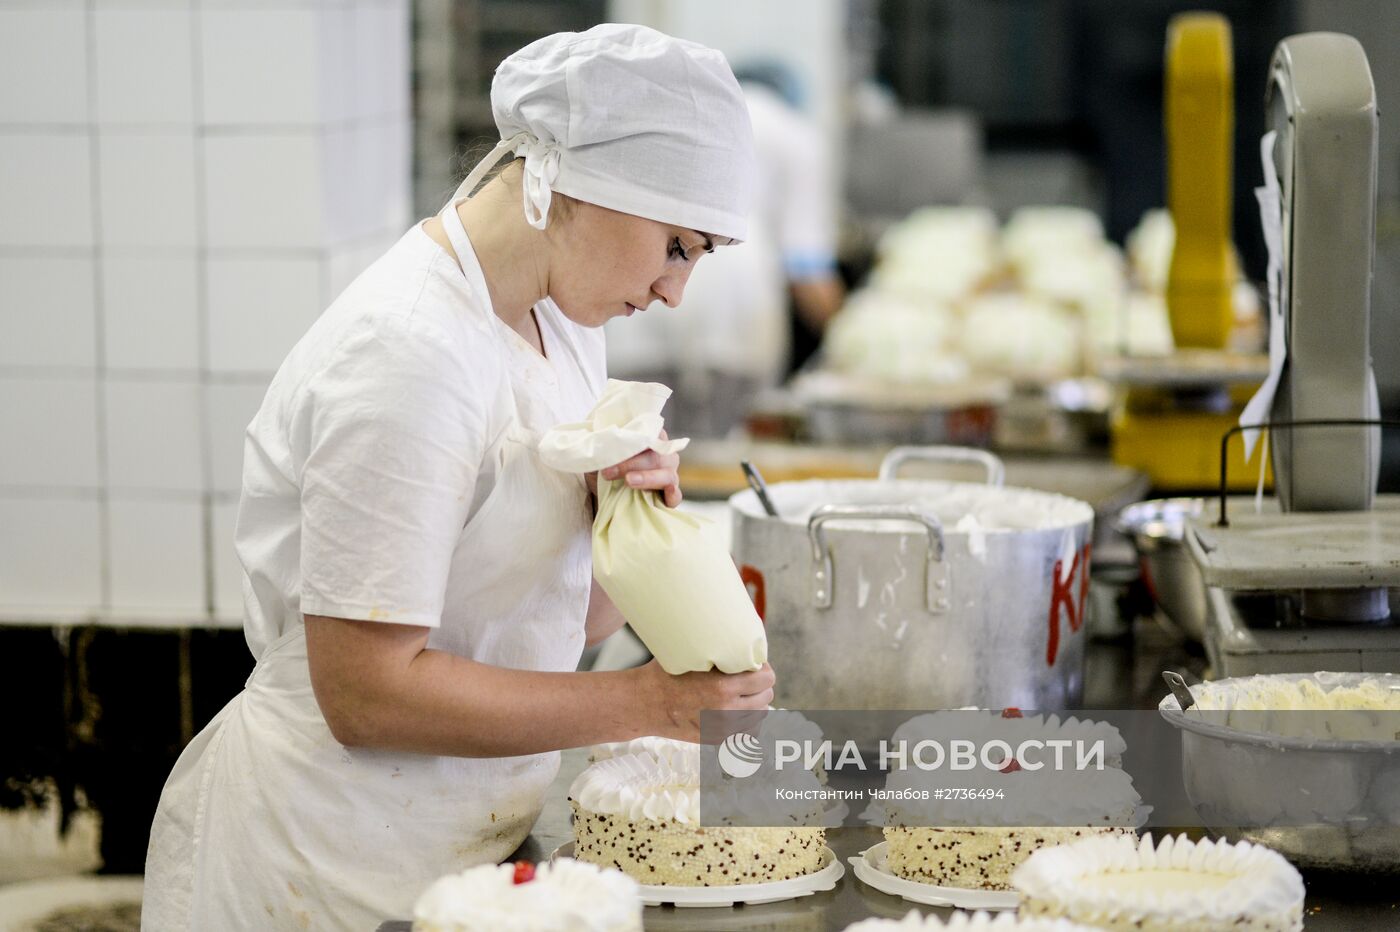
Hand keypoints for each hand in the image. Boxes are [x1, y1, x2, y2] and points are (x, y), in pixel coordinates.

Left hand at [597, 428, 681, 507]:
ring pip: (666, 474)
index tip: (611, 447)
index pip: (649, 433)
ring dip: (647, 477)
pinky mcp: (670, 495)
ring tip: (628, 481)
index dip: (632, 440)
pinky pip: (676, 496)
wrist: (603, 493)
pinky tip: (665, 497)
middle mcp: (664, 454)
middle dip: (631, 464)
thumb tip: (598, 445)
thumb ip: (602, 447)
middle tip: (608, 472)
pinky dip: (672, 495)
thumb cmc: (606, 467)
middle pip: (655, 456)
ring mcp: (670, 474)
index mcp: (650, 436)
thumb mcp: (600, 454)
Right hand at [632, 661, 775, 741]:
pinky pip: (749, 732)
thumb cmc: (666, 674)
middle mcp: (727, 710)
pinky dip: (747, 721)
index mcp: (723, 687)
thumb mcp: (692, 654)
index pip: (766, 678)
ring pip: (760, 714)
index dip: (761, 668)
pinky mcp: (718, 740)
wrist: (644, 704)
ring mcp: (723, 729)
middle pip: (766, 696)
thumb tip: (742, 638)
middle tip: (746, 678)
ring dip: (754, 703)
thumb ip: (719, 651)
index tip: (752, 665)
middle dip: (759, 685)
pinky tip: (736, 710)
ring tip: (740, 694)